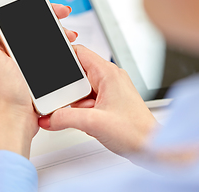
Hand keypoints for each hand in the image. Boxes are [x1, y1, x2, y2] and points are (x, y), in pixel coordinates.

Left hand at [0, 0, 77, 157]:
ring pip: (44, 35)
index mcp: (0, 42)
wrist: (16, 119)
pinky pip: (51, 50)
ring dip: (58, 29)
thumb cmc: (3, 93)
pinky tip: (67, 46)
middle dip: (49, 12)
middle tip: (62, 11)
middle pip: (32, 21)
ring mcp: (26, 58)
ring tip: (69, 33)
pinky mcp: (37, 69)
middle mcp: (12, 48)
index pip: (12, 12)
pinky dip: (60, 45)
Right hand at [39, 45, 158, 157]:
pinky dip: (82, 110)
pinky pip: (88, 100)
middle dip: (67, 89)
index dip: (62, 55)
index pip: (79, 53)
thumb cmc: (135, 131)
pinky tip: (85, 120)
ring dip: (75, 103)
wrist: (149, 147)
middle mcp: (110, 78)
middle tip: (62, 102)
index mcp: (108, 74)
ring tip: (81, 115)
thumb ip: (65, 118)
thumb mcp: (93, 123)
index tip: (49, 63)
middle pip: (77, 74)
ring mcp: (110, 90)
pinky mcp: (110, 102)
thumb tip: (49, 117)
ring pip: (82, 89)